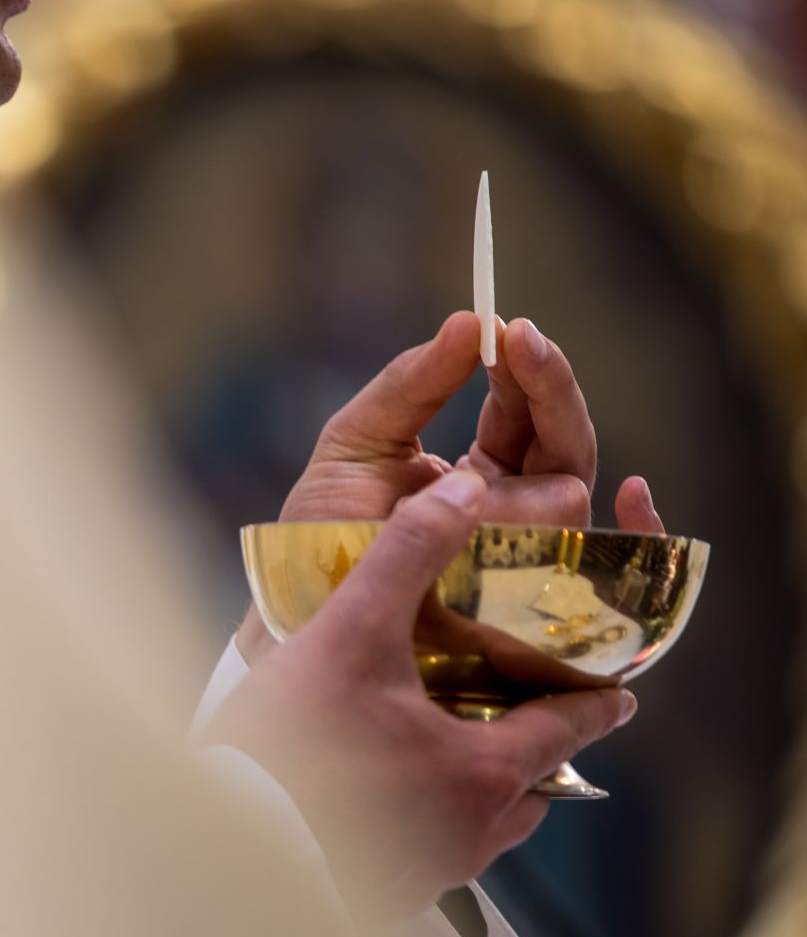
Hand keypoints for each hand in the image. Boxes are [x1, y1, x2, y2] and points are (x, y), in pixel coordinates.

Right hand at [208, 472, 637, 920]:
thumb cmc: (295, 740)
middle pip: (536, 785)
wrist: (232, 840)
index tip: (620, 695)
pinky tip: (401, 790)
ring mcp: (431, 868)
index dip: (597, 705)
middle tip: (532, 711)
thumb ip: (410, 552)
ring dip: (490, 786)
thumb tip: (464, 487)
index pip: (569, 730)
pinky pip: (441, 848)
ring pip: (490, 824)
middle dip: (541, 746)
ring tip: (465, 748)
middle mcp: (472, 831)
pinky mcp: (388, 888)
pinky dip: (441, 815)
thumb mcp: (351, 630)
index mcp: (483, 770)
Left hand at [238, 311, 661, 658]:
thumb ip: (407, 386)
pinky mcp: (536, 608)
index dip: (527, 372)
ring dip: (538, 466)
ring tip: (474, 474)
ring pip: (571, 499)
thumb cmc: (322, 533)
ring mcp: (528, 559)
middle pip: (564, 445)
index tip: (512, 331)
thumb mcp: (355, 444)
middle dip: (549, 392)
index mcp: (476, 476)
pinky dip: (638, 534)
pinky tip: (631, 494)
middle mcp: (512, 515)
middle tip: (524, 344)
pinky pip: (610, 573)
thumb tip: (469, 320)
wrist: (298, 615)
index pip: (524, 415)